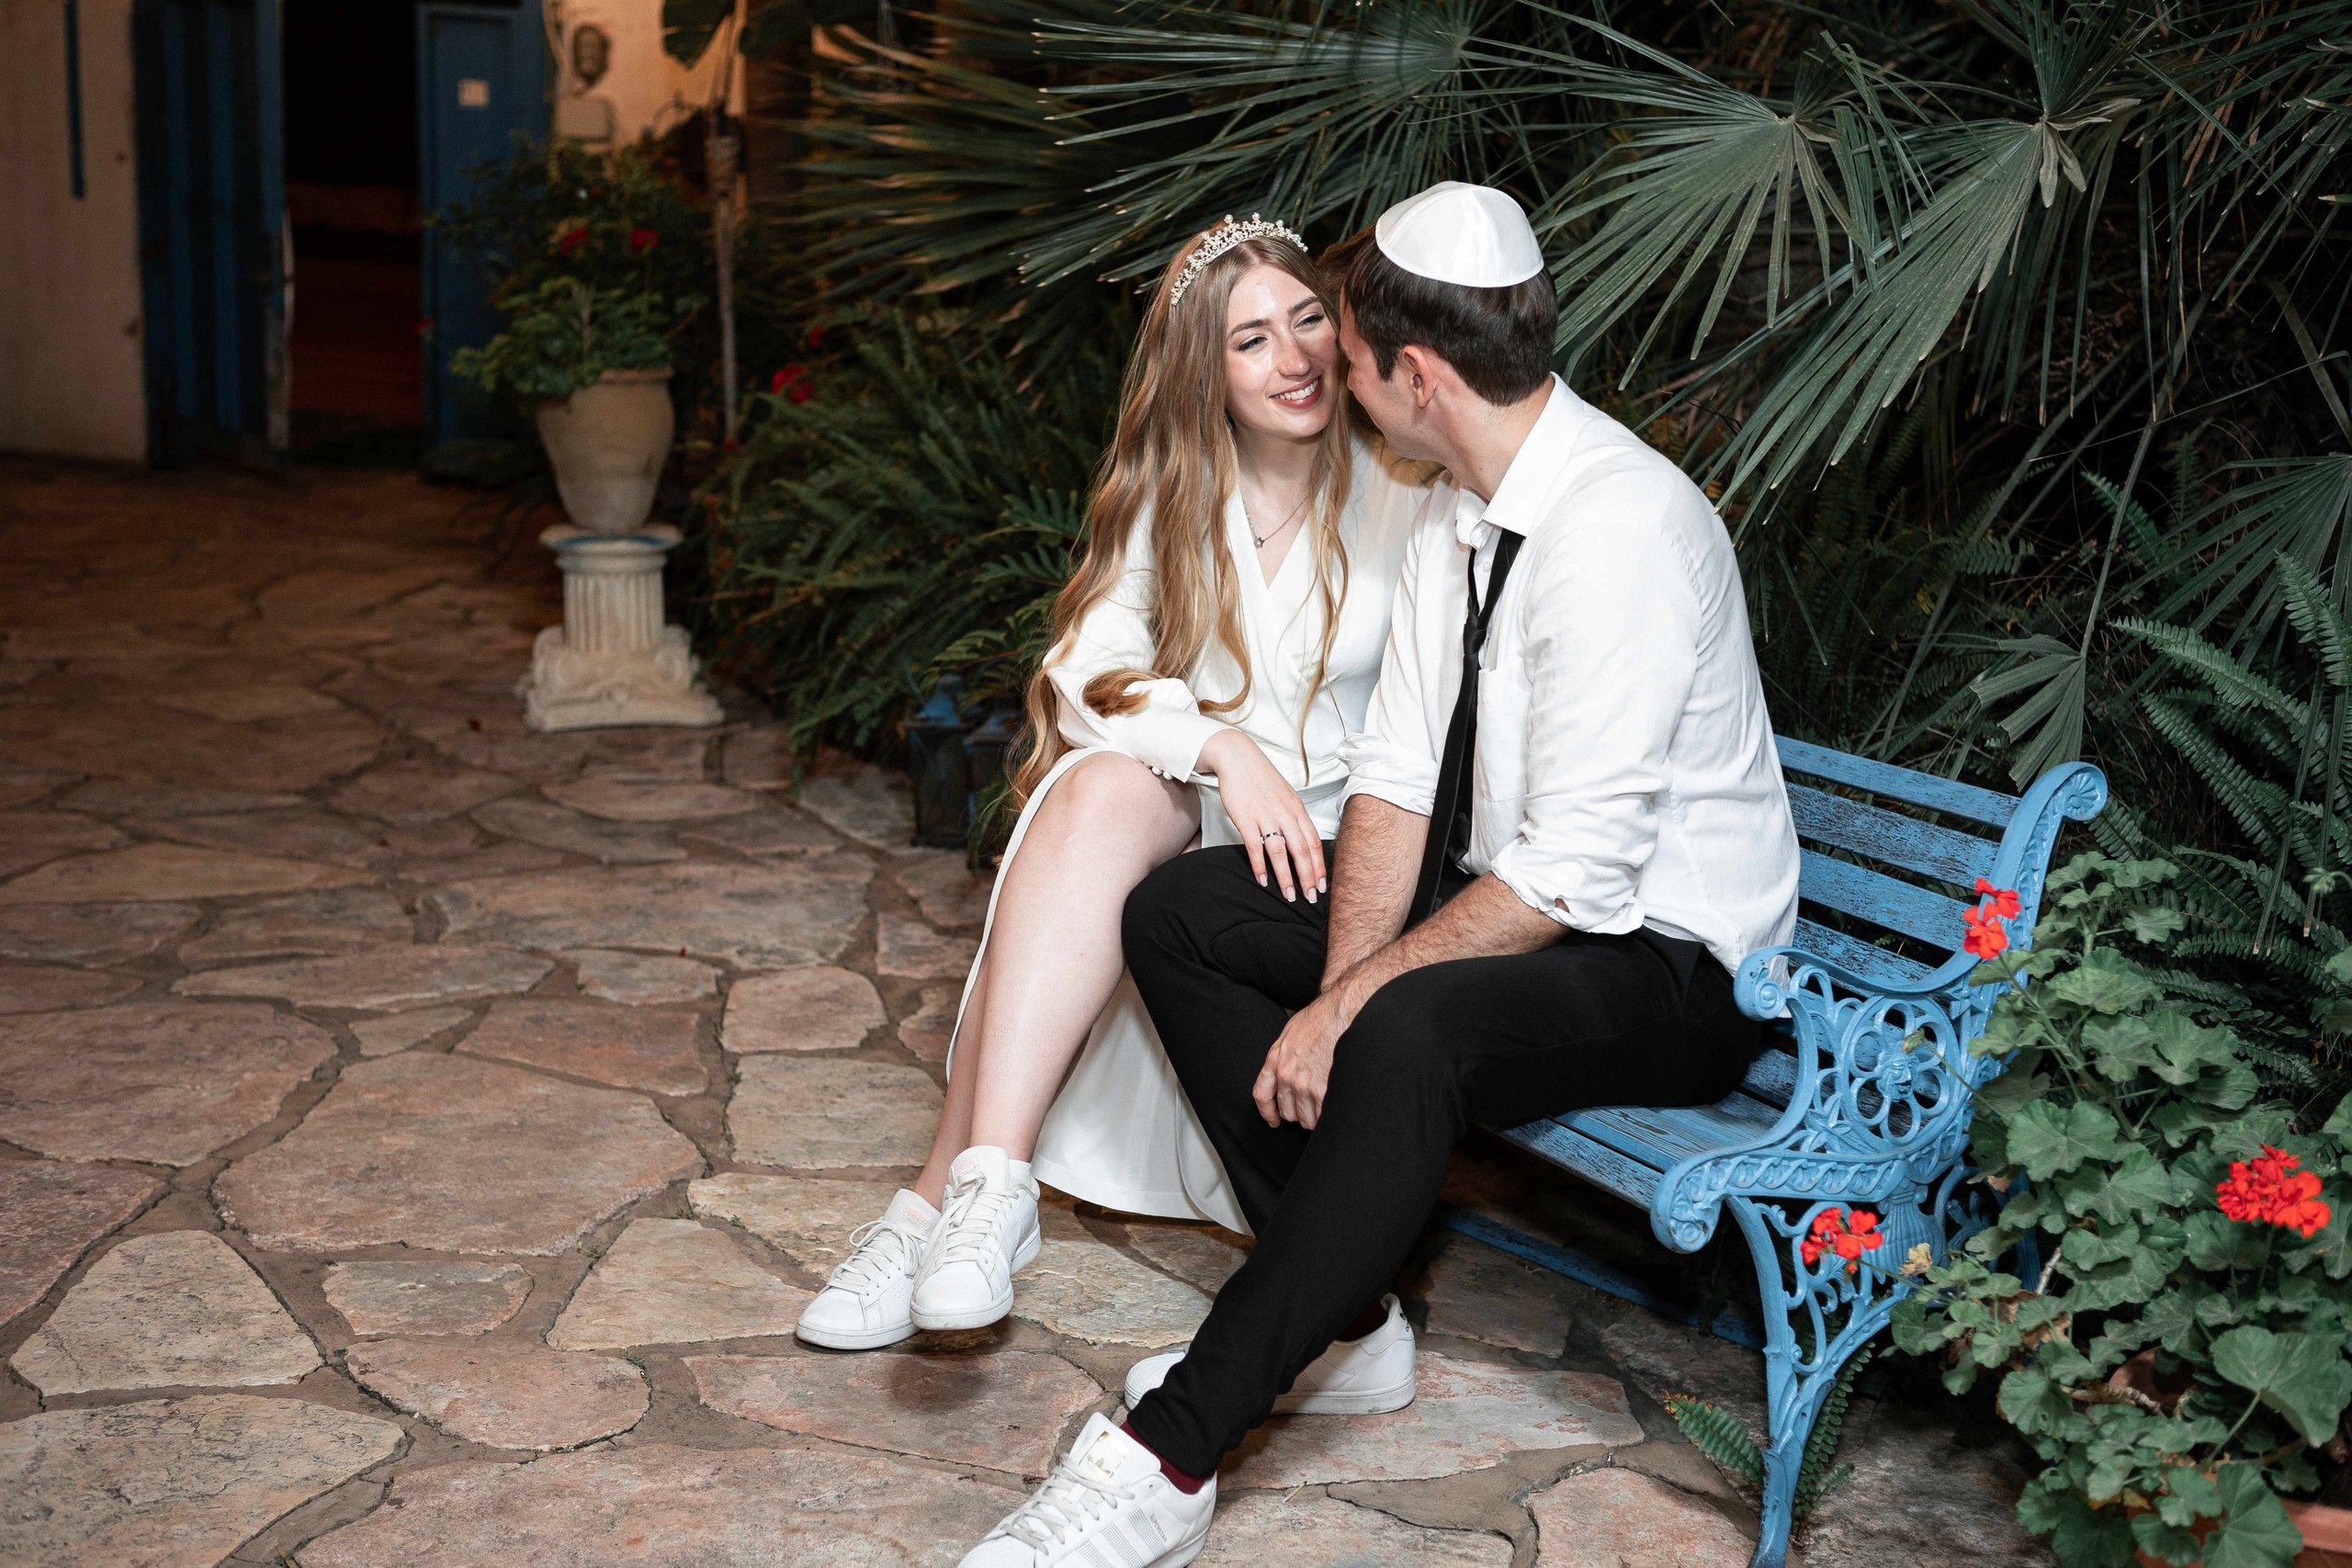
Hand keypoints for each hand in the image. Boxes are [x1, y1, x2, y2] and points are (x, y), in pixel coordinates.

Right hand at [1197, 729, 1325, 903]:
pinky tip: (1263, 879)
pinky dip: (1260, 865)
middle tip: (1310, 897)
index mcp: (1297, 809)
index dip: (1319, 866)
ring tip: (1289, 894)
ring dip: (1286, 876)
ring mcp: (1265, 815)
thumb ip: (1295, 818)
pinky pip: (1255, 846)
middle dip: (1308, 877)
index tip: (1322, 885)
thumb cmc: (1261, 779)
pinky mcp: (1245, 817)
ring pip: (1280, 851)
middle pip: (1301, 850)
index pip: (1314, 842)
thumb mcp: (1286, 797)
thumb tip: (1304, 842)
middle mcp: (1285, 813)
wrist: (1238, 757)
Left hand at [1254, 989, 1348, 1127]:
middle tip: (1312, 1107)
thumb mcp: (1291, 1033)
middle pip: (1288, 1111)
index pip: (1262, 1095)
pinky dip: (1328, 1118)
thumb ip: (1284, 1055)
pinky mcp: (1323, 1091)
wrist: (1341, 1013)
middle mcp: (1286, 1075)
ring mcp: (1304, 1084)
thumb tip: (1288, 1070)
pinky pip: (1322, 1117)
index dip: (1268, 1112)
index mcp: (1275, 1060)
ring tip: (1327, 1107)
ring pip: (1306, 1119)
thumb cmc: (1321, 1019)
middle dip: (1299, 1113)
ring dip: (1315, 1117)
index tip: (1274, 1120)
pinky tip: (1334, 1110)